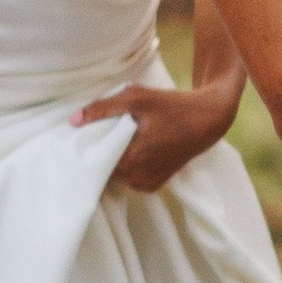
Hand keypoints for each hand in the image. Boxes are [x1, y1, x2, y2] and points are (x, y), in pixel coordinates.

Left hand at [70, 79, 241, 192]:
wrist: (207, 121)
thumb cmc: (172, 107)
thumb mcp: (136, 97)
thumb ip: (102, 108)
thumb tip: (74, 121)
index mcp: (131, 159)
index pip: (93, 162)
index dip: (85, 149)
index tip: (81, 138)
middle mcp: (137, 177)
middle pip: (103, 170)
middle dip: (99, 155)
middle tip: (99, 136)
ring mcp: (147, 183)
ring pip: (116, 177)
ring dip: (113, 162)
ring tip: (117, 142)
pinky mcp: (155, 184)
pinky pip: (130, 180)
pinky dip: (127, 168)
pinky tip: (132, 151)